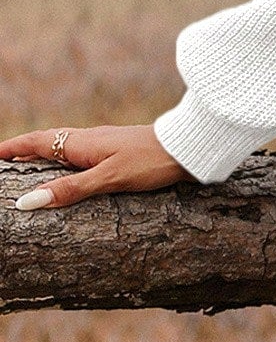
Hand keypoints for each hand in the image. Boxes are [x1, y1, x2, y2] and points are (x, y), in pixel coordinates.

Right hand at [1, 124, 195, 209]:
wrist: (190, 148)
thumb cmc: (151, 162)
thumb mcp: (108, 179)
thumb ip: (70, 190)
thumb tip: (28, 201)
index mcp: (81, 144)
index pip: (36, 143)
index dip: (12, 149)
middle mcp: (89, 140)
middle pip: (47, 143)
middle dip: (22, 151)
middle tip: (4, 161)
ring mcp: (105, 145)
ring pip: (65, 147)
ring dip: (43, 155)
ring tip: (28, 166)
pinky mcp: (119, 152)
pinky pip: (81, 154)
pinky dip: (65, 161)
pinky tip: (73, 170)